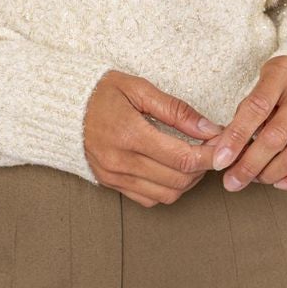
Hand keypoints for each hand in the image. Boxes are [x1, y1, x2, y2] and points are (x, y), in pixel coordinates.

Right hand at [82, 69, 225, 206]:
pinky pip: (149, 199)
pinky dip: (167, 189)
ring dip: (188, 180)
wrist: (62, 107)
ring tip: (192, 158)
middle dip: (202, 168)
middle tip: (211, 149)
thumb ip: (175, 109)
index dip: (209, 156)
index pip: (182, 157)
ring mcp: (114, 176)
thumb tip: (209, 128)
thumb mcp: (138, 88)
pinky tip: (170, 169)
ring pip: (167, 194)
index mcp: (129, 134)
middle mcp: (120, 161)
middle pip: (179, 180)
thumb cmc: (101, 92)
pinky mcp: (111, 184)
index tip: (223, 147)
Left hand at [209, 55, 286, 193]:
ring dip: (270, 174)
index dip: (236, 137)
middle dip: (249, 164)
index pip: (256, 107)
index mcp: (283, 71)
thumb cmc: (278, 89)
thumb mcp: (257, 89)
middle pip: (276, 136)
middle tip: (232, 180)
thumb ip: (241, 117)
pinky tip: (280, 183)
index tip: (220, 160)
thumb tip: (219, 152)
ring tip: (253, 179)